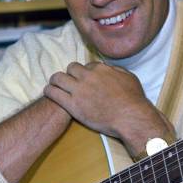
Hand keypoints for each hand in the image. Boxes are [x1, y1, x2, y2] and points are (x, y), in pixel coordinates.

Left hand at [43, 62, 171, 154]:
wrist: (130, 117)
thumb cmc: (133, 100)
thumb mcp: (129, 77)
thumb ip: (116, 70)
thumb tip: (109, 69)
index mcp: (101, 69)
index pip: (86, 65)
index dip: (85, 73)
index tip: (85, 80)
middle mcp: (88, 76)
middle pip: (70, 68)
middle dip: (70, 74)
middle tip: (69, 82)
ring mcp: (79, 90)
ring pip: (58, 77)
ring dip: (56, 80)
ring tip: (55, 86)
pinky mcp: (72, 105)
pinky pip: (53, 93)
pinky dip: (49, 91)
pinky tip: (49, 93)